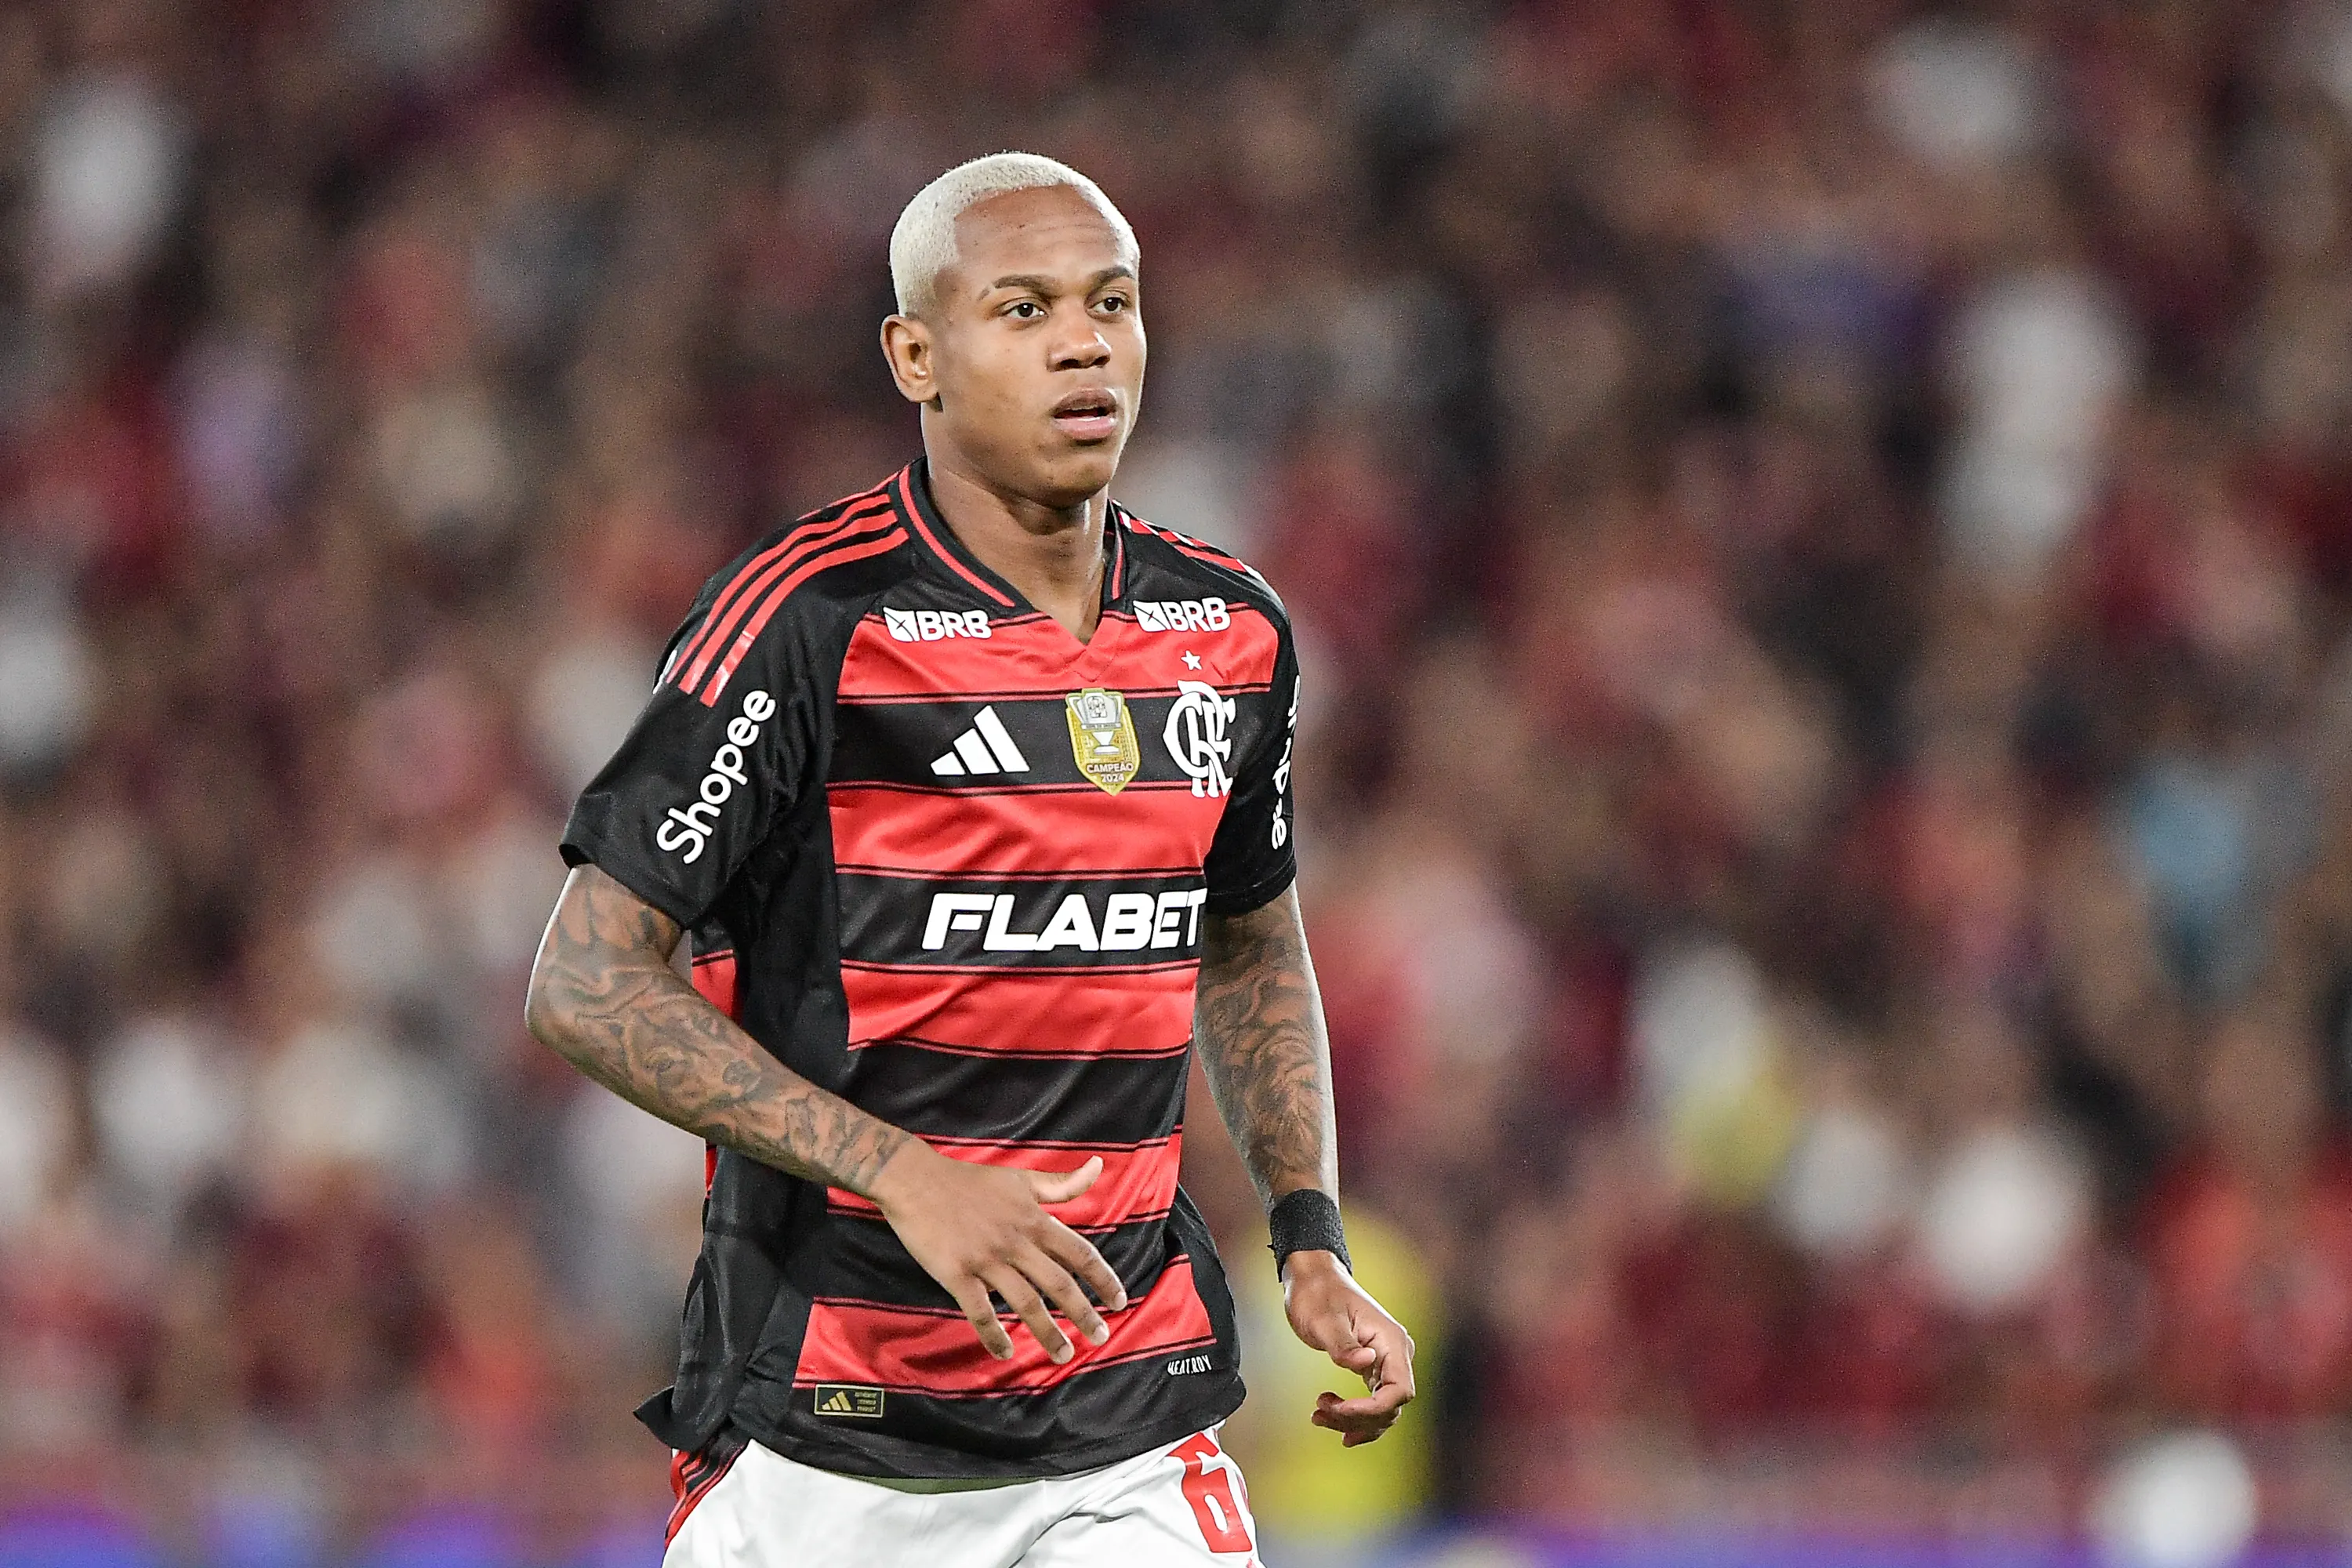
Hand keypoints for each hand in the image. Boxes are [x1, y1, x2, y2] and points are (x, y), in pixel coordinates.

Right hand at [869, 1142, 1128, 1363]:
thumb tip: (1099, 1167)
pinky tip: (1005, 1353)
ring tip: (1064, 1354)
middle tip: (1102, 1336)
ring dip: (1048, 1332)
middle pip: (1059, 1283)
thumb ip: (1061, 1183)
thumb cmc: (970, 1181)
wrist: (916, 1180)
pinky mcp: (956, 1273)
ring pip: (1025, 1302)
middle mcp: (1015, 1241)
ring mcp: (986, 1259)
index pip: (1080, 1252)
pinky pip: (980, 1312)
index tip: (1120, 1301)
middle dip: (1084, 1313)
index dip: (1103, 1278)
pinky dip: (994, 1335)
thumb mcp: (1021, 1179)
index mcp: (1034, 1219)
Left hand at [1283, 1250, 1414, 1445]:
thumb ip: (1344, 1345)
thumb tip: (1367, 1362)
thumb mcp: (1324, 1320)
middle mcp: (1396, 1353)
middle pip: (1391, 1406)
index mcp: (1391, 1340)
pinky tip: (1332, 1419)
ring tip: (1318, 1416)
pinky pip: (1374, 1401)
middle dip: (1356, 1418)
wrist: (1314, 1279)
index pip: (1400, 1390)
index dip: (1371, 1409)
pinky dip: (1355, 1416)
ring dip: (1352, 1421)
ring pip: (1382, 1409)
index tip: (1337, 1408)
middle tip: (1318, 1412)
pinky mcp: (1374, 1367)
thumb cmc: (1317, 1294)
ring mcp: (1387, 1361)